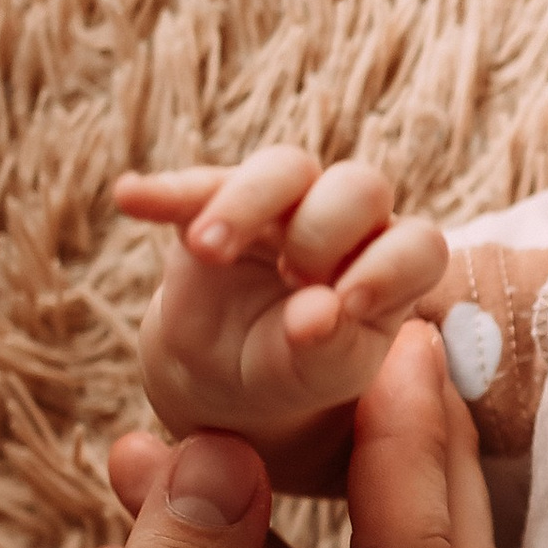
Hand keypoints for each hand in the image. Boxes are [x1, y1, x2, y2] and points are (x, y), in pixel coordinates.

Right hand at [119, 149, 447, 484]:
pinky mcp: (218, 204)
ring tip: (208, 251)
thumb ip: (328, 348)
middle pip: (358, 186)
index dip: (390, 266)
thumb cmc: (295, 373)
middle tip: (292, 278)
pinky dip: (165, 190)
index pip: (416, 244)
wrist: (228, 379)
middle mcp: (349, 225)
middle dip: (324, 230)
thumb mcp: (318, 375)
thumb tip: (317, 313)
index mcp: (391, 267)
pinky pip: (197, 184)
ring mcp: (284, 207)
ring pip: (285, 169)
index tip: (348, 304)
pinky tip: (131, 199)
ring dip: (245, 203)